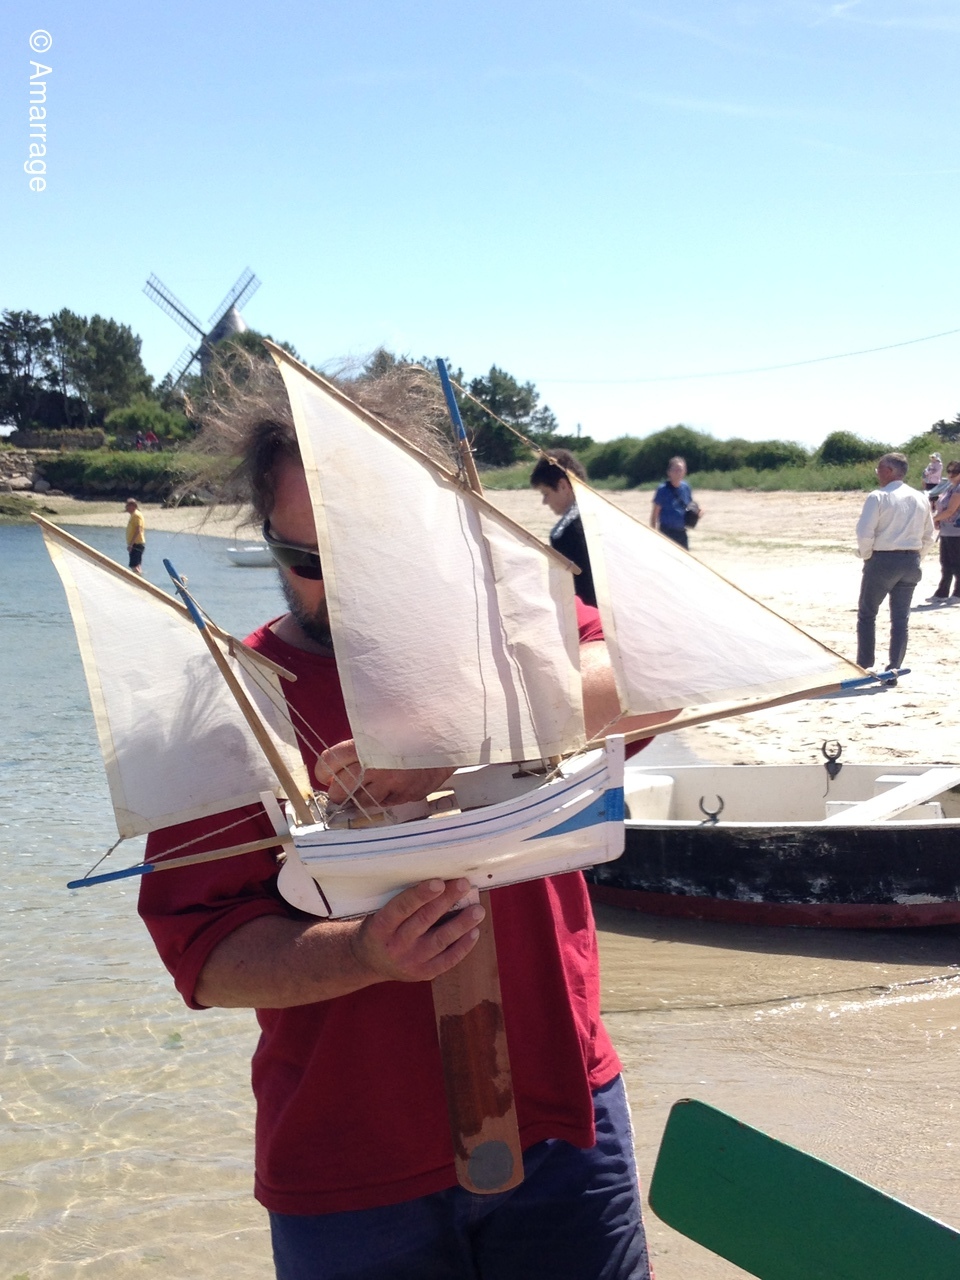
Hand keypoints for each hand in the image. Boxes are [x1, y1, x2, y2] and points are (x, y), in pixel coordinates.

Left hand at [316, 739, 452, 806]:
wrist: (448, 734)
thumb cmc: (412, 727)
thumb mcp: (380, 728)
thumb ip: (358, 747)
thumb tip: (336, 768)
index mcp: (366, 746)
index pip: (329, 764)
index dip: (323, 770)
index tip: (325, 773)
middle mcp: (377, 768)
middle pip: (340, 792)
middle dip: (338, 791)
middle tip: (341, 787)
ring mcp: (394, 785)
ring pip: (362, 803)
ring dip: (360, 797)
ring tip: (367, 786)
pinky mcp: (408, 795)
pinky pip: (387, 804)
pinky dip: (384, 798)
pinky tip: (390, 786)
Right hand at [351, 878, 482, 982]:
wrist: (370, 962)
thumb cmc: (381, 927)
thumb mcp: (380, 912)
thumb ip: (402, 900)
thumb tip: (438, 880)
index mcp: (381, 926)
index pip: (402, 907)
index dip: (421, 895)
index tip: (439, 882)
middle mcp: (395, 945)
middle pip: (424, 920)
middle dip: (446, 901)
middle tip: (463, 884)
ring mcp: (410, 961)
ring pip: (440, 941)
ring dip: (461, 924)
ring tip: (478, 910)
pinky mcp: (423, 973)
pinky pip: (447, 960)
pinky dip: (463, 946)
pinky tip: (474, 931)